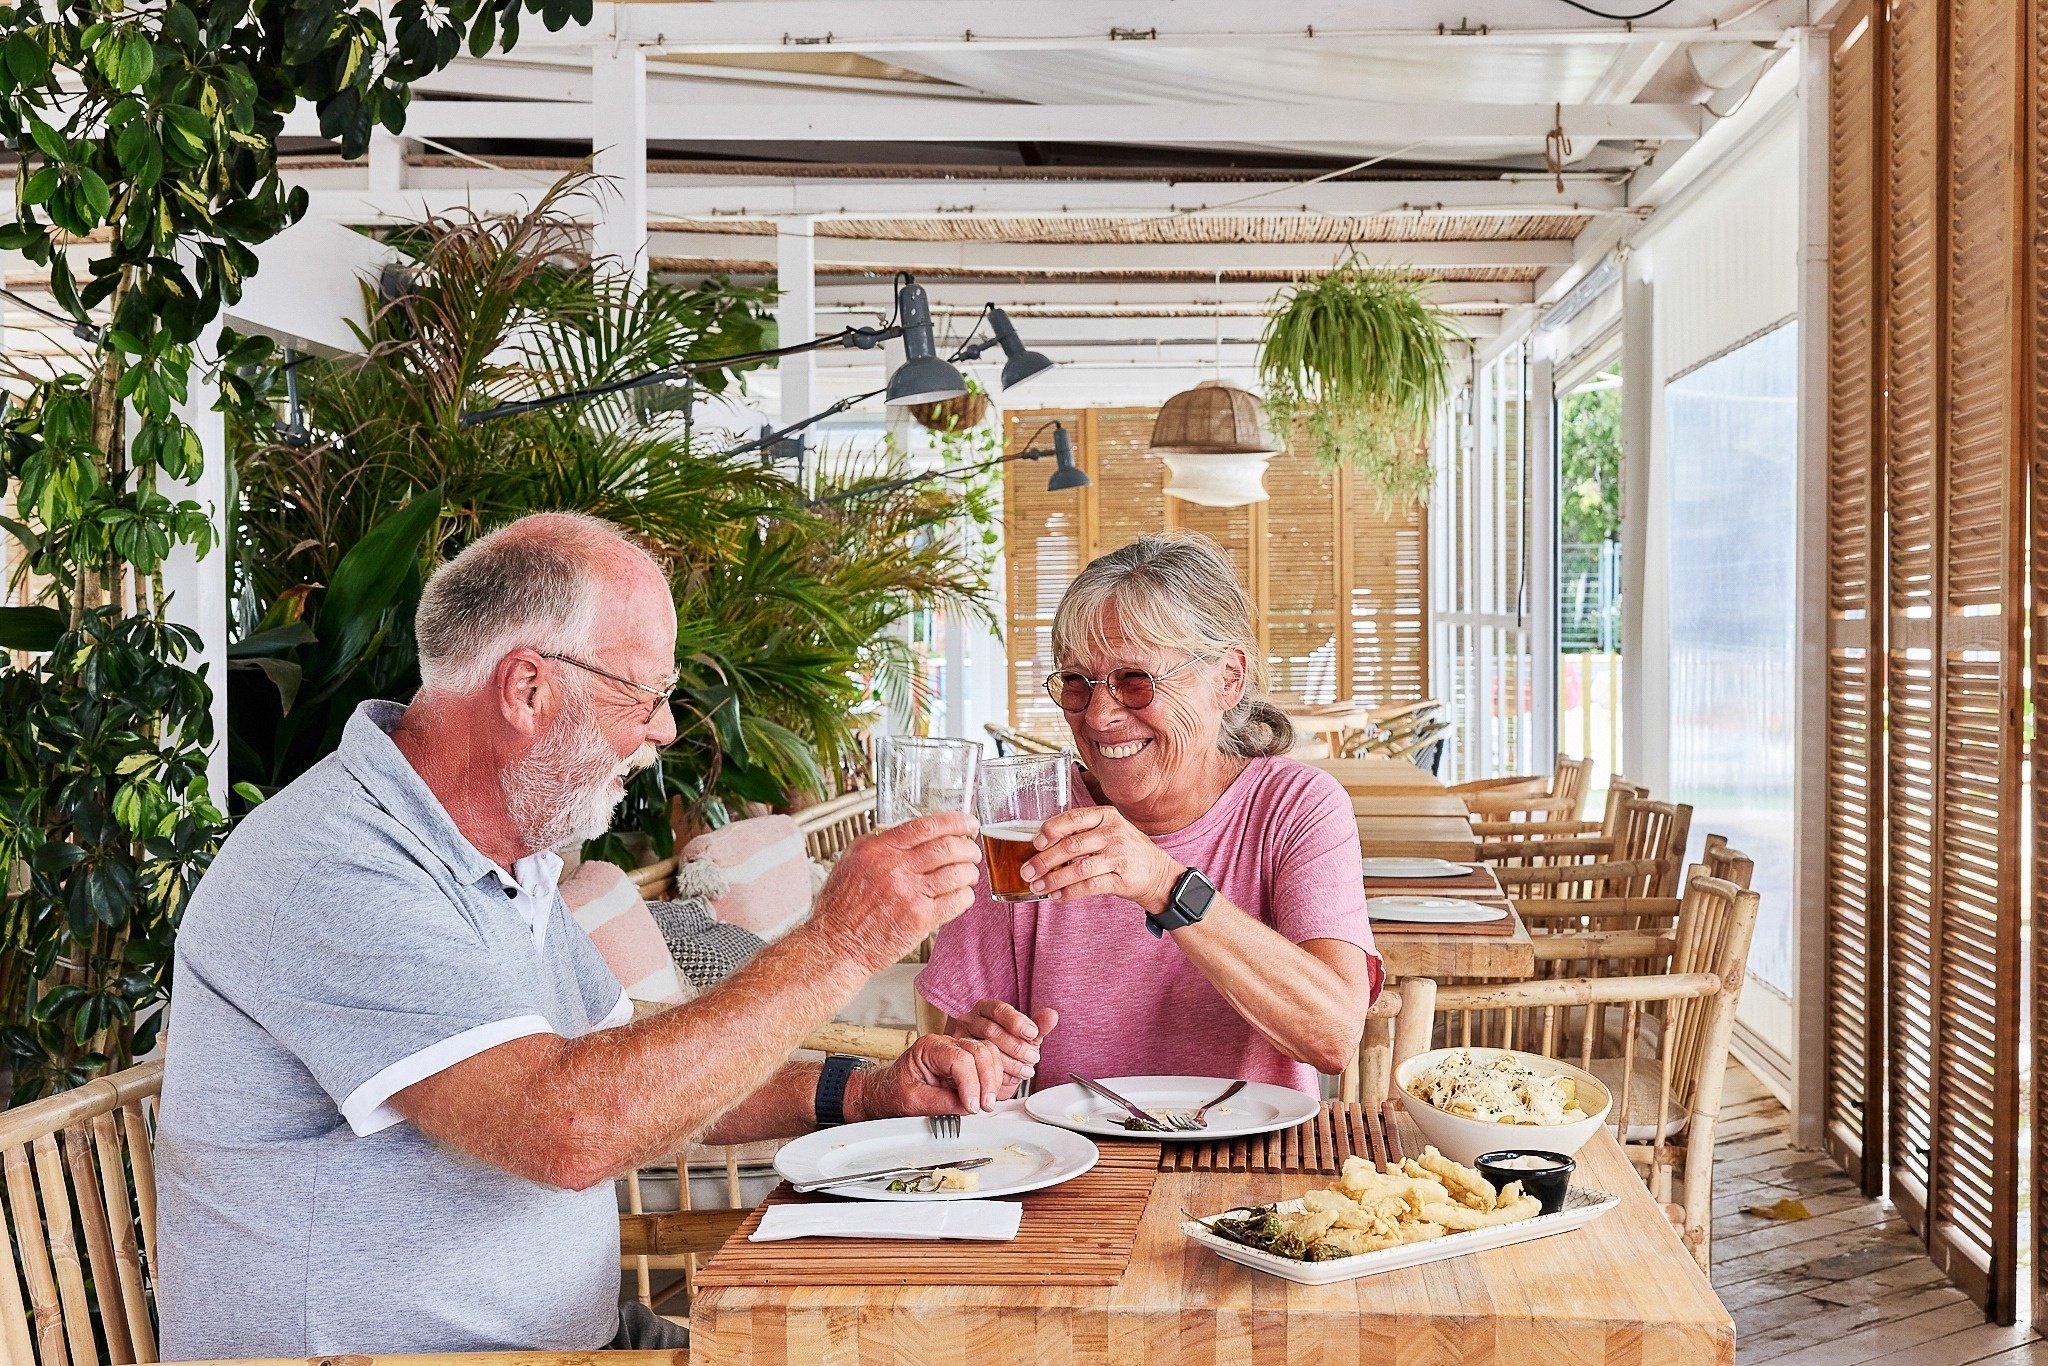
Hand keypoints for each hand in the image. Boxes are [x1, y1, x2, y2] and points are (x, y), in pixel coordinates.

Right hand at [805, 813, 982, 971]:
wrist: (835, 944)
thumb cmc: (840, 907)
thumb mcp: (852, 861)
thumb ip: (880, 845)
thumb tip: (910, 834)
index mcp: (879, 849)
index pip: (926, 826)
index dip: (955, 821)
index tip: (968, 822)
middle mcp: (895, 868)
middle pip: (948, 847)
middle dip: (968, 847)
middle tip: (972, 851)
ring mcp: (909, 893)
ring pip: (957, 873)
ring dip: (970, 872)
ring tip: (968, 875)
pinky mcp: (920, 919)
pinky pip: (956, 901)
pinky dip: (966, 895)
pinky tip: (962, 895)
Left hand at [849, 1034, 1007, 1118]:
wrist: (886, 1092)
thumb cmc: (894, 1093)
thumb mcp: (913, 1102)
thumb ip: (941, 1103)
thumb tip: (968, 1107)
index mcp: (929, 1048)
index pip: (960, 1059)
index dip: (971, 1083)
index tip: (973, 1106)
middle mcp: (946, 1044)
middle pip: (979, 1051)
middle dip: (987, 1080)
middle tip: (985, 1106)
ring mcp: (957, 1051)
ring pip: (988, 1052)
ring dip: (993, 1078)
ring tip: (987, 1102)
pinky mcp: (965, 1062)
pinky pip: (988, 1061)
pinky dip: (994, 1077)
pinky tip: (989, 1095)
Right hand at [948, 1000, 1059, 1097]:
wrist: (992, 1070)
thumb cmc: (1008, 1047)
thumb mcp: (1026, 1036)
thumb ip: (1040, 1025)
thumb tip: (1051, 1015)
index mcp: (987, 1008)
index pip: (999, 1009)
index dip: (1017, 1021)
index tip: (1032, 1034)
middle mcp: (971, 1020)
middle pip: (991, 1030)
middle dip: (1016, 1046)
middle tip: (1032, 1058)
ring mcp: (961, 1039)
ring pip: (983, 1049)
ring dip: (1010, 1063)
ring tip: (1025, 1070)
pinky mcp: (959, 1059)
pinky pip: (977, 1067)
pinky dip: (998, 1075)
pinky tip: (1011, 1078)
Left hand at [1020, 806, 1182, 914]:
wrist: (1158, 873)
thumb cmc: (1125, 849)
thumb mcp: (1109, 829)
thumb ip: (1082, 831)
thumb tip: (1041, 842)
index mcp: (1106, 816)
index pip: (1073, 817)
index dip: (1051, 829)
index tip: (1035, 842)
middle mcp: (1113, 833)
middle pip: (1071, 845)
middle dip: (1044, 860)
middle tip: (1027, 872)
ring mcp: (1119, 857)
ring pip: (1078, 868)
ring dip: (1053, 879)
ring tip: (1037, 887)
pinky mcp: (1122, 880)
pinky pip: (1089, 887)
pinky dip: (1069, 893)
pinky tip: (1056, 896)